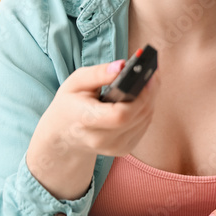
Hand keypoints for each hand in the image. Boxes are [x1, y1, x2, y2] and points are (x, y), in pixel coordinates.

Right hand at [27, 59, 158, 198]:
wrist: (63, 136)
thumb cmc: (69, 105)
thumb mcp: (75, 83)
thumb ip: (99, 73)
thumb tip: (123, 66)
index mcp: (86, 120)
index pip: (121, 114)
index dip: (140, 96)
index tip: (147, 77)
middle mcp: (101, 139)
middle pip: (138, 115)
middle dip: (149, 93)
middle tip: (152, 74)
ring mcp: (114, 147)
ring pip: (145, 120)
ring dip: (150, 100)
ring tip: (149, 83)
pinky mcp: (124, 149)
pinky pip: (144, 126)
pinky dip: (146, 110)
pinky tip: (142, 98)